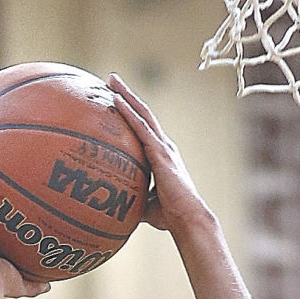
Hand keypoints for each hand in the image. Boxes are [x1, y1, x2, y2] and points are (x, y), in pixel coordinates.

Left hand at [107, 74, 205, 233]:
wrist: (188, 219)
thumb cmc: (170, 217)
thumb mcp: (145, 205)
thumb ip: (132, 198)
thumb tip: (114, 207)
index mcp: (162, 155)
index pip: (144, 128)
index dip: (131, 112)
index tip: (116, 99)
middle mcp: (164, 146)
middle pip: (142, 113)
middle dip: (127, 94)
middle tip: (111, 79)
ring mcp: (163, 147)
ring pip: (142, 113)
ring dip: (126, 94)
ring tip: (111, 80)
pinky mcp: (161, 153)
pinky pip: (141, 127)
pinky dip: (128, 112)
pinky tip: (115, 100)